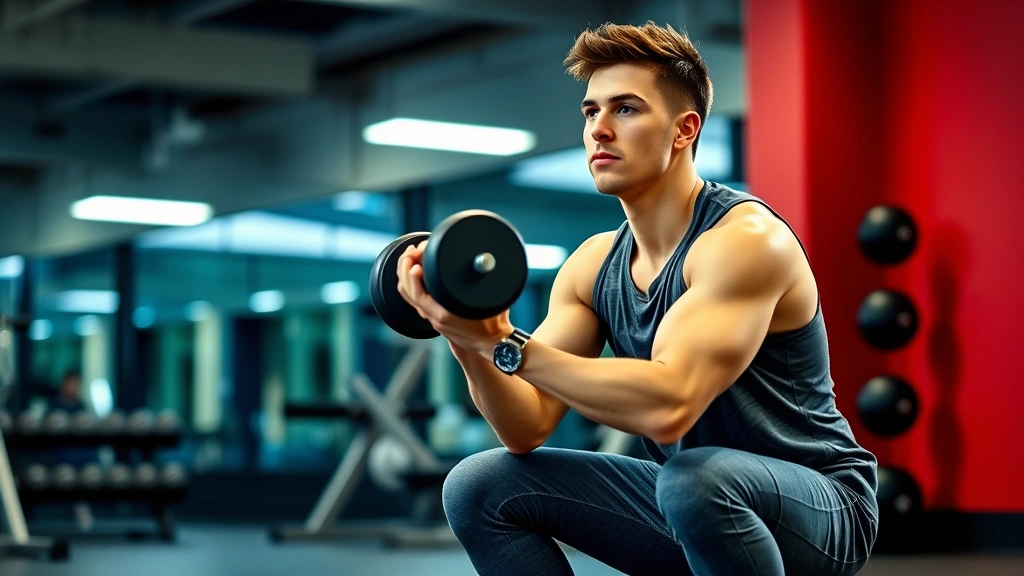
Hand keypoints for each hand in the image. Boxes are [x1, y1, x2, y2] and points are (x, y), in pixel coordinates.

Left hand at [396, 241, 512, 354]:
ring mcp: (433, 318)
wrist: (493, 343)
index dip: (412, 272)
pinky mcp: (436, 316)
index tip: (417, 254)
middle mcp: (434, 317)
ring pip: (409, 295)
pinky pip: (416, 298)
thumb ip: (485, 283)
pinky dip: (412, 283)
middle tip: (412, 250)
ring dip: (406, 274)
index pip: (416, 293)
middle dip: (405, 267)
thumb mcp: (491, 301)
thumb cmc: (494, 324)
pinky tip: (417, 271)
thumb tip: (483, 260)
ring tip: (412, 255)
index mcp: (444, 314)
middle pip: (407, 291)